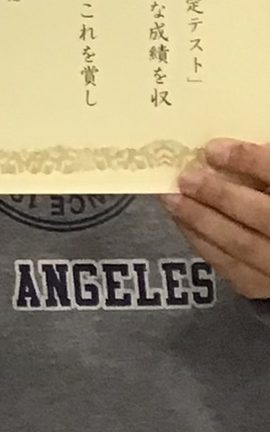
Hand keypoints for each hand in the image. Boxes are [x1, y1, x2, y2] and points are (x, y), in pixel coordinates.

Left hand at [163, 143, 269, 298]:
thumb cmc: (268, 198)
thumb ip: (260, 164)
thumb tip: (223, 145)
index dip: (250, 160)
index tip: (213, 149)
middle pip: (263, 216)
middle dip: (220, 195)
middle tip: (184, 177)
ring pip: (242, 245)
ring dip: (201, 220)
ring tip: (171, 198)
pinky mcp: (264, 286)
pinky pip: (232, 268)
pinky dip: (204, 243)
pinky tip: (183, 222)